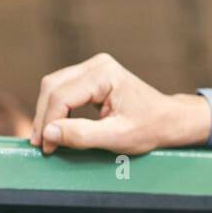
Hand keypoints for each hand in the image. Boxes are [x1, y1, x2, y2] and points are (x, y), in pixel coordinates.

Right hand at [29, 53, 211, 154]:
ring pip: (53, 87)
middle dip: (44, 117)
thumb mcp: (118, 137)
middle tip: (41, 145)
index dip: (48, 123)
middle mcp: (98, 64)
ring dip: (47, 113)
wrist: (169, 120)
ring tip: (47, 140)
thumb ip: (82, 135)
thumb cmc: (150, 128)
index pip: (62, 96)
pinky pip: (62, 89)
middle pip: (52, 87)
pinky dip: (56, 108)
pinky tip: (57, 128)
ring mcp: (94, 67)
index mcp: (106, 74)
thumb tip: (48, 132)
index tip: (46, 148)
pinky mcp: (91, 76)